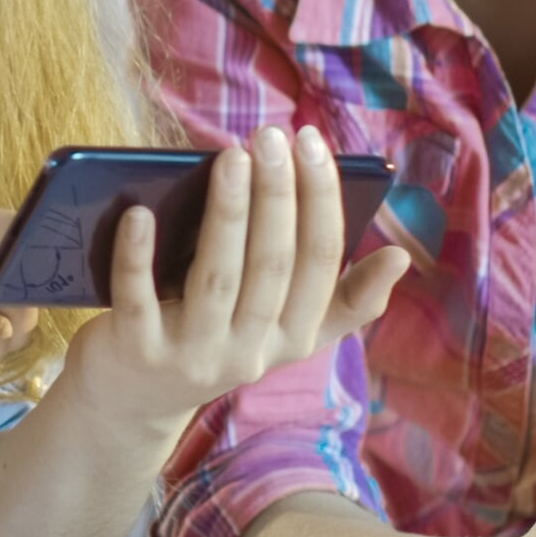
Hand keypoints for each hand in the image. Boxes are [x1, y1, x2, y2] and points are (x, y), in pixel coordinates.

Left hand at [55, 125, 409, 428]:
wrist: (134, 401)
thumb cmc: (217, 339)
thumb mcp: (286, 330)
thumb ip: (342, 298)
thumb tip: (401, 258)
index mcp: (294, 336)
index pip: (321, 262)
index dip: (321, 199)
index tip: (311, 142)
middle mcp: (251, 352)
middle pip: (273, 264)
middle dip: (277, 194)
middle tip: (270, 135)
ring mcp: (195, 356)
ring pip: (218, 278)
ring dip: (227, 212)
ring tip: (231, 156)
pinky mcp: (138, 354)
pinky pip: (139, 300)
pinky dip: (138, 256)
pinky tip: (139, 212)